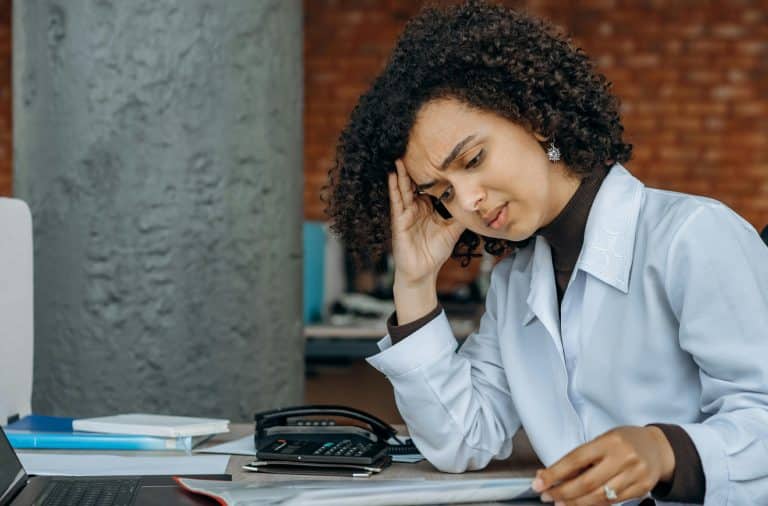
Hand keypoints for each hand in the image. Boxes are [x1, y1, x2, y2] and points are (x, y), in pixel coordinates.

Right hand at [388, 159, 464, 284]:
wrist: (423, 273)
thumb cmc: (435, 253)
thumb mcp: (453, 231)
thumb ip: (462, 217)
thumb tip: (478, 205)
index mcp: (427, 209)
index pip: (429, 186)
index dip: (432, 173)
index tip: (436, 156)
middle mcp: (415, 208)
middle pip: (415, 184)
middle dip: (414, 168)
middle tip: (415, 148)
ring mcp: (406, 214)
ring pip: (404, 189)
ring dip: (402, 173)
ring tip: (399, 156)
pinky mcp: (399, 221)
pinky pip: (396, 202)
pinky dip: (394, 188)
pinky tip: (392, 175)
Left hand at [532, 426, 674, 504]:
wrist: (658, 448)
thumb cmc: (624, 441)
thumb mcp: (602, 440)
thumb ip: (580, 458)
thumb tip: (550, 474)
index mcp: (609, 441)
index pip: (576, 459)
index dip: (554, 473)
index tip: (539, 482)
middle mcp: (623, 458)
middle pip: (587, 482)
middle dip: (562, 492)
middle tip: (546, 496)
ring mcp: (634, 475)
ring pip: (599, 496)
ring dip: (575, 503)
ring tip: (560, 503)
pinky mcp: (642, 489)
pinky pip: (613, 502)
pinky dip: (594, 505)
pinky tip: (581, 504)